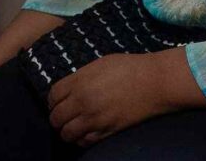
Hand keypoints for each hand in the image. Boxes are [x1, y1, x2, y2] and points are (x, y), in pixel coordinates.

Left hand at [47, 48, 205, 146]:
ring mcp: (94, 119)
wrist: (153, 82)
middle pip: (56, 118)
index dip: (52, 100)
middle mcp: (83, 102)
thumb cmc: (129, 67)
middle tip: (62, 116)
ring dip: (66, 131)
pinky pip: (85, 142)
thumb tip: (70, 86)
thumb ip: (80, 77)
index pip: (52, 96)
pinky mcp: (107, 131)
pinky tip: (85, 133)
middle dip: (56, 118)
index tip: (56, 101)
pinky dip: (81, 139)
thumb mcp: (99, 64)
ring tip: (72, 126)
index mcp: (79, 82)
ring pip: (67, 134)